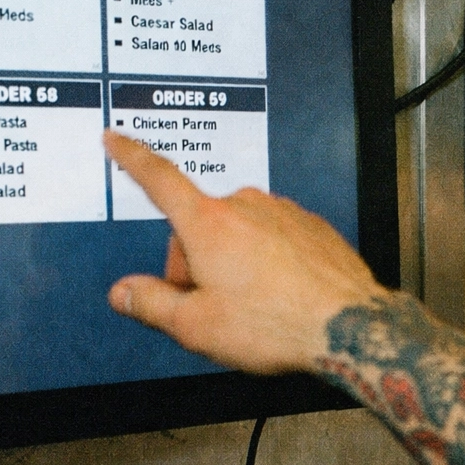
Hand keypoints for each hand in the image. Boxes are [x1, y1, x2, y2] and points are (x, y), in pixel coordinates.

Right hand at [103, 130, 385, 373]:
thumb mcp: (195, 326)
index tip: (116, 138)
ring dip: (233, 263)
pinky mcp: (309, 225)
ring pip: (237, 234)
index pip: (158, 180)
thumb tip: (123, 292)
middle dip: (195, 263)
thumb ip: (151, 304)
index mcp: (208, 224)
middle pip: (199, 227)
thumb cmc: (275, 324)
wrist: (348, 326)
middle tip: (211, 307)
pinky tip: (279, 296)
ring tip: (253, 307)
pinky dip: (267, 262)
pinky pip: (272, 238)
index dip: (131, 157)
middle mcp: (245, 206)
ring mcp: (282, 212)